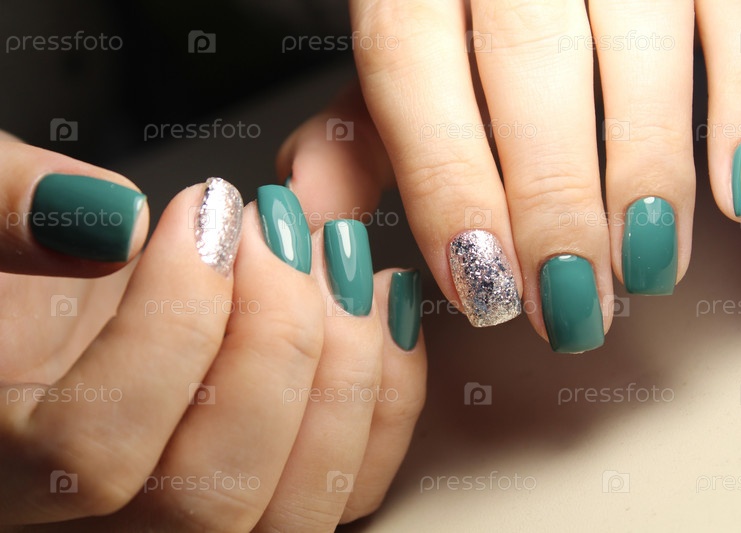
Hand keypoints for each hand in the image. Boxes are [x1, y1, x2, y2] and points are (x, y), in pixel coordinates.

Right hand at [0, 136, 425, 530]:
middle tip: (278, 230)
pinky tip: (377, 302)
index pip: (92, 450)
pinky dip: (387, 393)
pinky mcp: (264, 497)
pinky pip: (349, 486)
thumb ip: (4, 211)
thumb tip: (111, 221)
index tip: (205, 214)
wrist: (33, 327)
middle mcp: (98, 530)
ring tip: (335, 254)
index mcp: (0, 473)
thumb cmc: (6, 285)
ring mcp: (189, 525)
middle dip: (275, 339)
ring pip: (297, 509)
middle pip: (214, 496)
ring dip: (344, 366)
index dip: (169, 323)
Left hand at [327, 0, 740, 352]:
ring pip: (638, 48)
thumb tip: (307, 216)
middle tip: (569, 304)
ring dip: (647, 172)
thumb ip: (355, 134)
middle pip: (531, 68)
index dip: (451, 187)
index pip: (416, 77)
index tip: (482, 284)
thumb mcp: (393, 54)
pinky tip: (738, 192)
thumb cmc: (455, 2)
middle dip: (555, 203)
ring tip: (647, 267)